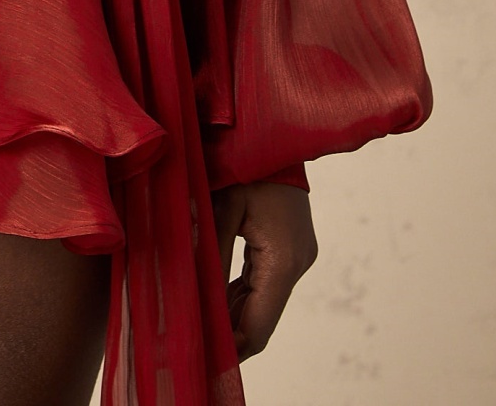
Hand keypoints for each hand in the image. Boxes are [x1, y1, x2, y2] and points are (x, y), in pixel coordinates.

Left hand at [211, 181, 317, 359]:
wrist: (273, 137)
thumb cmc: (244, 166)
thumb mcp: (221, 208)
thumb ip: (211, 256)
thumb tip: (198, 299)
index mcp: (283, 260)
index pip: (260, 324)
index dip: (235, 346)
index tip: (210, 357)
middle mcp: (297, 264)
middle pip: (262, 317)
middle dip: (231, 332)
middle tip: (198, 344)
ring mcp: (297, 257)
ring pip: (264, 301)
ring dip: (235, 314)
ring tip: (202, 326)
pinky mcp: (291, 249)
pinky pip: (265, 282)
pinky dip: (242, 294)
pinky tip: (217, 299)